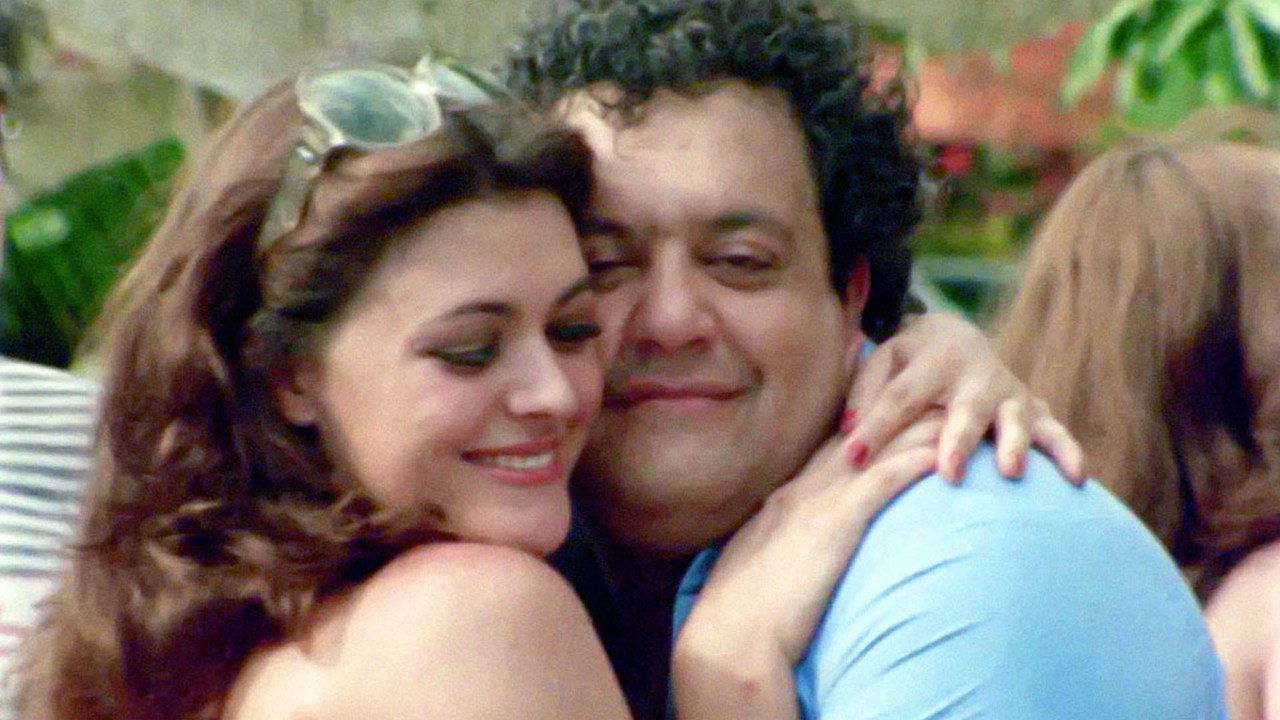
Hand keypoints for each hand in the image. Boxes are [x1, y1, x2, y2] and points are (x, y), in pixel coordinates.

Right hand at [671, 425, 938, 719]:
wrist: (731, 637)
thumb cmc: (741, 619)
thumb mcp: (758, 573)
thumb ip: (780, 555)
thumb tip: (795, 560)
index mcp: (781, 503)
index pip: (831, 454)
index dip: (865, 433)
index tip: (892, 417)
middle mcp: (799, 493)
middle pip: (857, 441)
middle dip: (894, 416)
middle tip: (931, 399)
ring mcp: (815, 505)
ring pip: (874, 452)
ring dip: (913, 431)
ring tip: (950, 416)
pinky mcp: (834, 526)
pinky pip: (881, 483)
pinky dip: (911, 463)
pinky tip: (938, 453)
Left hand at [844, 312, 1084, 484]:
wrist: (955, 336)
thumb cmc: (907, 362)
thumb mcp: (880, 362)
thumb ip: (862, 394)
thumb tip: (847, 434)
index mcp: (932, 361)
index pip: (898, 397)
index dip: (874, 427)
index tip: (852, 457)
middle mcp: (976, 375)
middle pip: (966, 410)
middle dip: (958, 440)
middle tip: (948, 473)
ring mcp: (1008, 393)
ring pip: (1015, 419)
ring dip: (1013, 446)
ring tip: (1010, 473)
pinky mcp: (1032, 410)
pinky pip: (1054, 432)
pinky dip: (1068, 452)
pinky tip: (1076, 479)